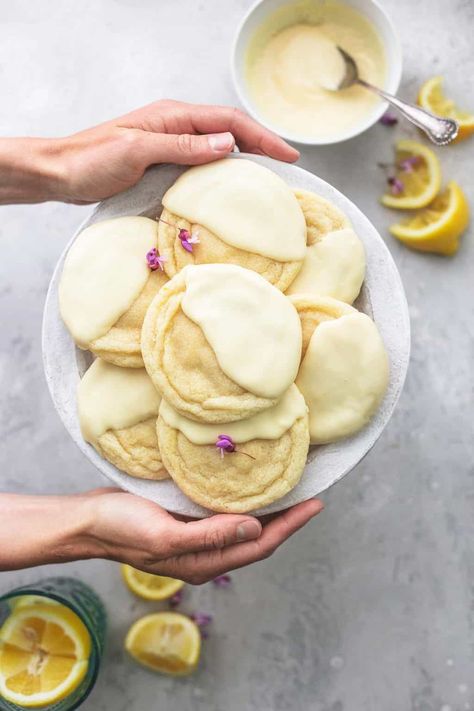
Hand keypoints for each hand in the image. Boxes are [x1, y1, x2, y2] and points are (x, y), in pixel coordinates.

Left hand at [0, 100, 298, 204]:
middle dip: (260, 146)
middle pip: (228, 132)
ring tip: (267, 178)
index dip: (261, 137)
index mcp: (173, 116)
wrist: (60, 173)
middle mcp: (175, 126)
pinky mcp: (162, 163)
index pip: (228, 122)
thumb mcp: (138, 150)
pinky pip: (201, 165)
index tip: (287, 156)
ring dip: (243, 160)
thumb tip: (227, 144)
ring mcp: (169, 144)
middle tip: (286, 167)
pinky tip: (228, 189)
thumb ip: (182, 146)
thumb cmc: (92, 160)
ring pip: (216, 148)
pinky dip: (221, 173)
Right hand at [0, 489, 322, 581]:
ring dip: (268, 511)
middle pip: (257, 539)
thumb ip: (211, 536)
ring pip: (244, 527)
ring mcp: (195, 538)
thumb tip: (255, 529)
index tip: (316, 504)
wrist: (88, 520)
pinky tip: (249, 487)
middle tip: (312, 494)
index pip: (260, 546)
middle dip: (287, 520)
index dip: (291, 526)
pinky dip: (244, 503)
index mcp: (204, 561)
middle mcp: (205, 553)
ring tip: (290, 489)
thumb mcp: (165, 534)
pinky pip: (225, 515)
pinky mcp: (185, 520)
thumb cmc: (121, 527)